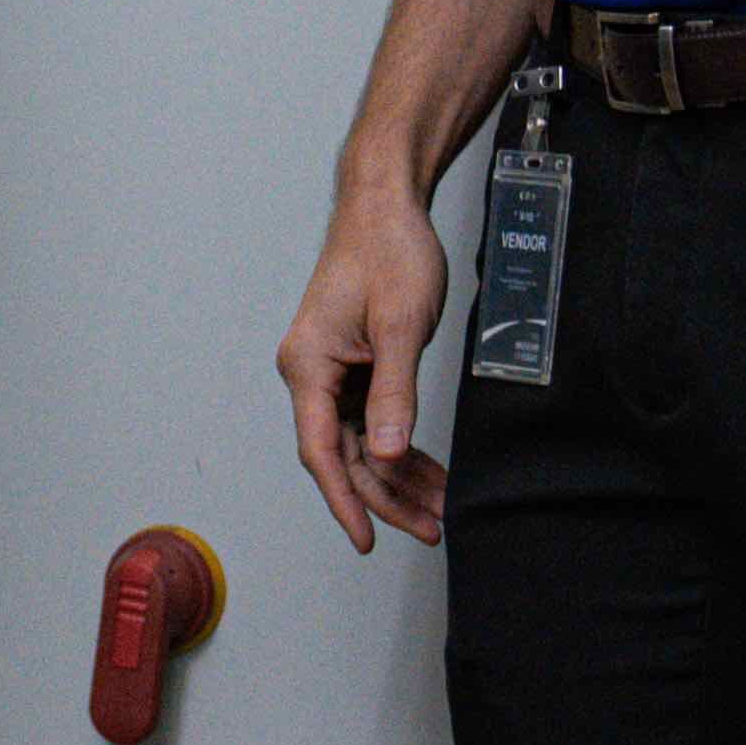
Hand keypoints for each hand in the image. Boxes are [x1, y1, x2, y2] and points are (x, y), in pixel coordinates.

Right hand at [276, 163, 451, 550]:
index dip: (345, 501)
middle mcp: (311, 374)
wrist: (386, 205)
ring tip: (438, 509)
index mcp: (307, 366)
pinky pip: (373, 421)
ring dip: (398, 477)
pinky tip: (428, 471)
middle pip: (345, 456)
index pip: (322, 451)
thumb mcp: (398, 325)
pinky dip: (400, 447)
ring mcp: (331, 373)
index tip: (366, 540)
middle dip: (386, 496)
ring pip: (362, 444)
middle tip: (430, 528)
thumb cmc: (387, 250)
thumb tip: (388, 453)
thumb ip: (393, 393)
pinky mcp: (353, 366)